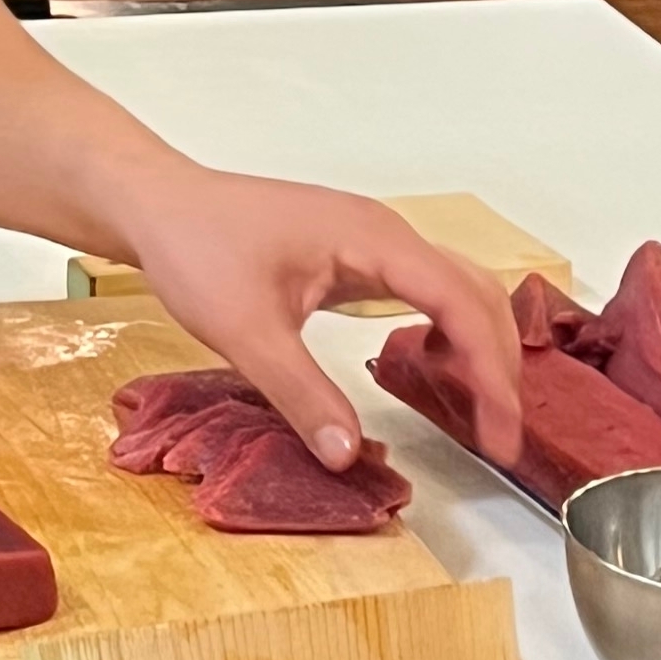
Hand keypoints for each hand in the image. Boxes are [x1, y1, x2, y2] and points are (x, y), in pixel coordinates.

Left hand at [122, 163, 522, 472]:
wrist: (158, 203)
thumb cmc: (195, 248)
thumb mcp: (246, 331)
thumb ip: (301, 394)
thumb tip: (348, 456)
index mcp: (372, 239)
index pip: (461, 304)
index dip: (491, 372)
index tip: (502, 435)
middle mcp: (385, 231)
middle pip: (475, 293)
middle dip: (499, 364)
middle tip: (501, 436)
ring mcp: (372, 238)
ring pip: (457, 286)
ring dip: (479, 344)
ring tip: (481, 411)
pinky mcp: (355, 251)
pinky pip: (427, 286)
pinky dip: (449, 328)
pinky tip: (436, 366)